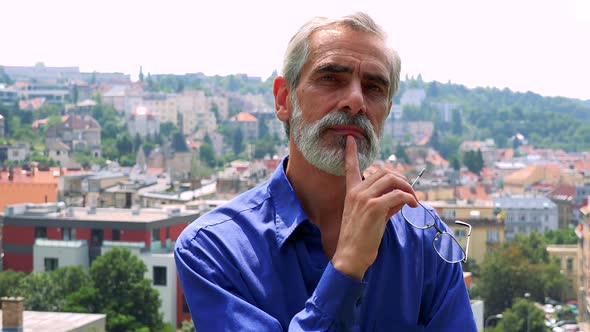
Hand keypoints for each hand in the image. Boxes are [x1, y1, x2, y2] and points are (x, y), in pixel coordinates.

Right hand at [331, 136, 418, 279]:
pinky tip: (412, 206)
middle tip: (410, 193)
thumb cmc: (361, 239)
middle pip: (384, 172)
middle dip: (402, 179)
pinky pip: (398, 195)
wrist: (351, 256)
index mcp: (351, 193)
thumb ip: (385, 204)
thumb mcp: (372, 217)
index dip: (351, 152)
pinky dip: (409, 198)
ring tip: (413, 200)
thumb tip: (402, 198)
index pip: (350, 168)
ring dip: (407, 187)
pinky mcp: (374, 208)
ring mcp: (364, 199)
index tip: (351, 139)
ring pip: (392, 180)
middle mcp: (356, 192)